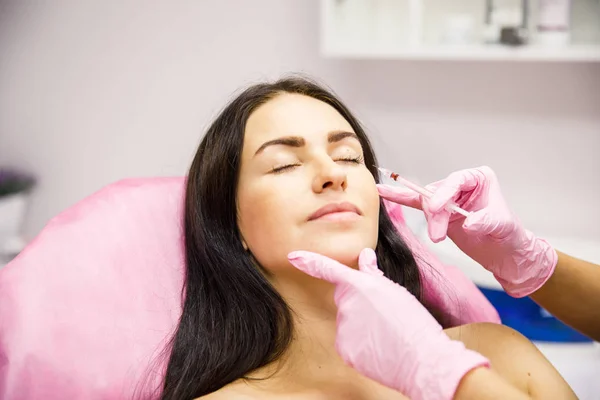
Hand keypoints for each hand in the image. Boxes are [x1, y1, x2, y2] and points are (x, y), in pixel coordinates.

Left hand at [287, 248, 488, 399]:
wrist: (423, 360)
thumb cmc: (415, 324)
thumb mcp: (396, 292)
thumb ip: (374, 274)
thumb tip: (365, 256)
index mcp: (361, 286)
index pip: (329, 270)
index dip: (309, 262)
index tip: (293, 257)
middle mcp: (347, 305)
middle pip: (345, 298)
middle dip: (358, 302)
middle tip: (383, 314)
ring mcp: (344, 328)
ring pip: (348, 322)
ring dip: (361, 325)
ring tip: (385, 333)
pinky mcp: (345, 350)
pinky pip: (349, 342)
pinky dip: (361, 345)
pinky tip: (379, 348)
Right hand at [377, 166, 556, 296]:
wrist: (505, 255)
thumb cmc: (509, 236)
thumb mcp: (502, 226)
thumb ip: (486, 221)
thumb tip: (468, 223)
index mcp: (479, 178)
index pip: (456, 180)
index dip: (444, 193)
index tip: (437, 210)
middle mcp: (462, 184)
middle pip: (438, 193)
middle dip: (436, 215)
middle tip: (439, 235)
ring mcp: (448, 198)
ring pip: (427, 204)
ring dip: (430, 221)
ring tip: (438, 237)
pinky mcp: (438, 212)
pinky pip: (416, 204)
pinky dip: (401, 199)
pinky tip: (383, 192)